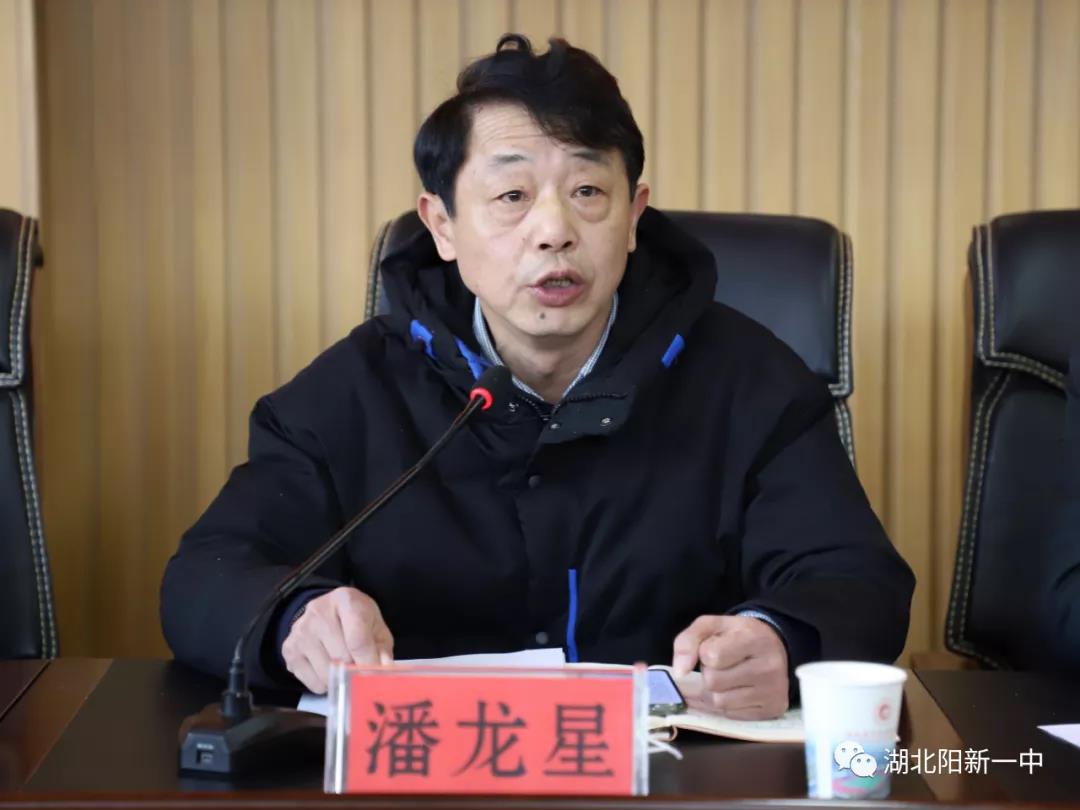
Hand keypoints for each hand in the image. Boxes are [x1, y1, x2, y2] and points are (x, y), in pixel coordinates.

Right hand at [282, 586, 393, 693]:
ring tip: (344, 663)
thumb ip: (382, 648)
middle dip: (356, 670)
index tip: (375, 676)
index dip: (369, 662)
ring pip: (327, 674)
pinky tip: (328, 666)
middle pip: (342, 658)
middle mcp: (318, 613)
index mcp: (346, 600)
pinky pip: (314, 683)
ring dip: (340, 678)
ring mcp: (300, 631)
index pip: (357, 640)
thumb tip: (383, 671)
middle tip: (361, 667)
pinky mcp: (289, 650)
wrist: (326, 612)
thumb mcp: (375, 626)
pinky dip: (325, 683)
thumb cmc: (356, 620)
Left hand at [671, 615, 788, 719]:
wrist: (775, 647)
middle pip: (713, 682)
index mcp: (754, 638)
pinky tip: (732, 691)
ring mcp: (773, 691)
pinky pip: (731, 715)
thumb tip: (679, 673)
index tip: (713, 647)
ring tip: (725, 677)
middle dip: (708, 673)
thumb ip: (688, 641)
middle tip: (720, 664)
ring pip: (719, 702)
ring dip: (713, 691)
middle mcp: (768, 666)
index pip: (711, 655)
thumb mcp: (711, 626)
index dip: (704, 653)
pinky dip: (724, 705)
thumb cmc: (738, 636)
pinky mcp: (773, 709)